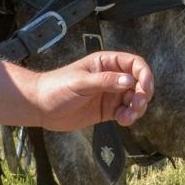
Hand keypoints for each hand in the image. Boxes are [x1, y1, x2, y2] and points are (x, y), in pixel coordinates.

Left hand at [33, 51, 153, 129]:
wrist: (40, 107)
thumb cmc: (56, 87)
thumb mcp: (80, 82)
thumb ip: (105, 81)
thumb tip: (129, 81)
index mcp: (106, 63)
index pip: (134, 64)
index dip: (144, 74)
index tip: (145, 88)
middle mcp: (111, 77)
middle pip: (138, 82)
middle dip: (142, 94)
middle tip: (137, 105)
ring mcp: (109, 94)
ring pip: (134, 99)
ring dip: (137, 108)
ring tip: (128, 117)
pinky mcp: (106, 110)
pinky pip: (125, 112)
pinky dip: (129, 117)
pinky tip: (122, 121)